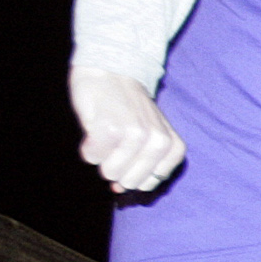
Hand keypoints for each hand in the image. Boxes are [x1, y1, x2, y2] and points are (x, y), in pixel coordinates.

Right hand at [70, 67, 184, 192]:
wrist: (111, 71)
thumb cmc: (128, 107)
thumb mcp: (150, 134)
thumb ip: (143, 164)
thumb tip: (119, 190)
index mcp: (172, 146)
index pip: (151, 182)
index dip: (133, 171)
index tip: (130, 151)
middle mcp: (157, 142)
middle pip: (130, 182)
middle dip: (117, 167)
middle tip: (116, 141)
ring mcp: (134, 136)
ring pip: (110, 172)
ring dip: (102, 157)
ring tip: (106, 134)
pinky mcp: (110, 130)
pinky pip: (93, 158)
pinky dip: (88, 148)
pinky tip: (94, 130)